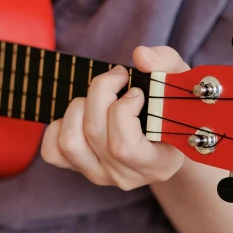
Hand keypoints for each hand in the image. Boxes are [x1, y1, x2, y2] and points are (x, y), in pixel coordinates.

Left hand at [41, 46, 189, 189]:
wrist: (164, 135)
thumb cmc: (171, 106)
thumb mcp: (178, 82)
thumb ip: (165, 63)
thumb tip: (140, 56)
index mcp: (159, 164)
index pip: (124, 146)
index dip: (123, 111)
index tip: (136, 92)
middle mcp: (127, 176)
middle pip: (95, 133)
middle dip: (101, 92)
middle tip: (118, 76)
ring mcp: (101, 175)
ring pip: (70, 142)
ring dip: (79, 107)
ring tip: (99, 97)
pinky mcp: (79, 169)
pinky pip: (53, 151)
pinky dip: (61, 125)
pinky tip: (82, 115)